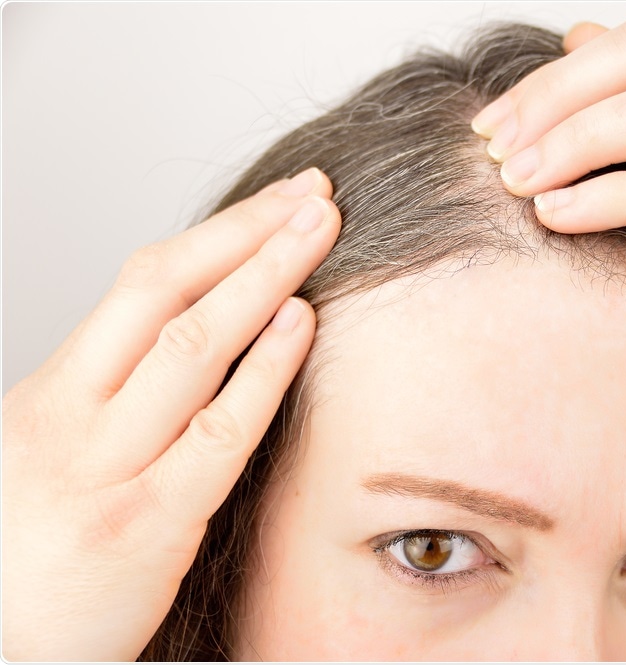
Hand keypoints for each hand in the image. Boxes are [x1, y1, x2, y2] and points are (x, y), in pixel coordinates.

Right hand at [1, 168, 339, 659]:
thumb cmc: (38, 551)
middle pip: (167, 290)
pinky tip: (300, 323)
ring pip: (191, 345)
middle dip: (248, 232)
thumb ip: (123, 395)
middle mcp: (74, 414)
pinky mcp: (145, 524)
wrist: (0, 649)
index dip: (221, 232)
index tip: (280, 200)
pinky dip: (262, 371)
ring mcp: (107, 467)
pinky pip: (216, 431)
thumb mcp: (61, 452)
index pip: (143, 281)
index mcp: (56, 390)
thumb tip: (204, 333)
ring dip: (264, 276)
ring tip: (320, 230)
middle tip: (315, 194)